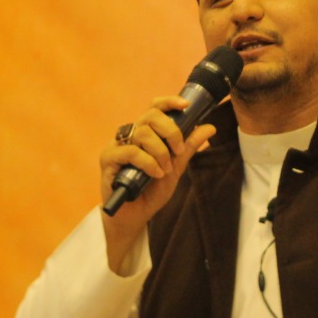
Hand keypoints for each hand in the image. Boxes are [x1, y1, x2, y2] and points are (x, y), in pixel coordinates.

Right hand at [99, 96, 215, 272]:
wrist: (135, 215)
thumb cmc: (152, 190)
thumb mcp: (176, 167)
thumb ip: (188, 147)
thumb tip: (209, 127)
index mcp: (146, 133)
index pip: (155, 108)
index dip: (169, 102)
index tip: (185, 105)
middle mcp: (130, 135)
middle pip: (150, 115)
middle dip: (170, 131)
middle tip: (177, 151)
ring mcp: (118, 145)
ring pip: (141, 132)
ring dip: (160, 151)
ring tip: (165, 170)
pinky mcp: (108, 159)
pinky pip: (130, 151)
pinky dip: (147, 162)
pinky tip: (155, 174)